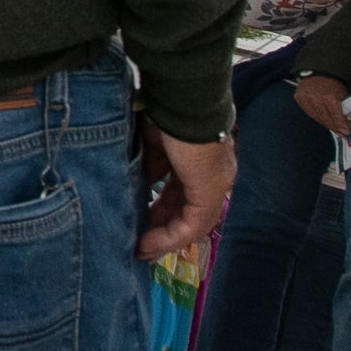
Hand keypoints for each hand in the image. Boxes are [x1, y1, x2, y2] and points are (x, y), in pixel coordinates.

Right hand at [137, 122, 236, 258]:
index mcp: (197, 158)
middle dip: (159, 229)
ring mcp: (214, 183)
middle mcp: (212, 173)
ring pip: (191, 222)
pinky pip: (192, 225)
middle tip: (136, 245)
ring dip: (163, 240)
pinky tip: (147, 244)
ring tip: (140, 252)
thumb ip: (147, 166)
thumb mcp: (148, 143)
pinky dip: (169, 238)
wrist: (180, 98)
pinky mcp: (210, 191)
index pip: (179, 192)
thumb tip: (139, 187)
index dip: (158, 210)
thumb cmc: (161, 111)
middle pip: (186, 210)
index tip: (136, 222)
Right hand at [293, 74, 350, 137]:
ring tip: (333, 128)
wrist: (318, 70)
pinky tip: (323, 120)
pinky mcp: (299, 98)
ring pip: (316, 117)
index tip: (346, 132)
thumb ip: (344, 107)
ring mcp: (306, 99)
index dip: (340, 125)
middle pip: (325, 119)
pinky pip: (309, 112)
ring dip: (325, 123)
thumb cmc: (333, 82)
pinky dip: (316, 116)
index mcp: (329, 97)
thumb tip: (348, 122)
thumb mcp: (342, 93)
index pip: (335, 116)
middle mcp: (316, 99)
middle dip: (334, 127)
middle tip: (341, 133)